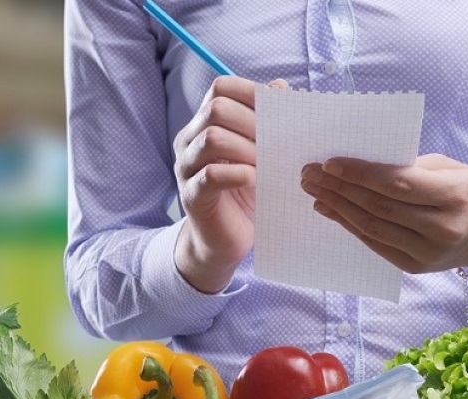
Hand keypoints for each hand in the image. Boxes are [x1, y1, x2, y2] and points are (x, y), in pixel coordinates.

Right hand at [173, 76, 287, 292]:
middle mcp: (190, 141)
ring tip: (265, 164)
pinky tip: (254, 180)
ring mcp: (187, 169)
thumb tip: (280, 87)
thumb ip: (266, 122)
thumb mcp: (260, 155)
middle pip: (216, 108)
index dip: (250, 92)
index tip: (278, 108)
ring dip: (246, 148)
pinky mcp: (192, 196)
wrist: (225, 241)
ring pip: (212, 138)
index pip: (220, 89)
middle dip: (252, 121)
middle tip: (275, 142)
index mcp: (205, 125)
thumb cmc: (246, 195)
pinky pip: (210, 176)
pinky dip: (237, 174)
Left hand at [300, 154, 467, 274]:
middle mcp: (442, 228)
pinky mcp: (416, 267)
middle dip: (340, 189)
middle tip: (311, 174)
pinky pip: (375, 244)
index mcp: (454, 195)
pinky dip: (350, 226)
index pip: (398, 184)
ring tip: (314, 190)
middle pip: (380, 207)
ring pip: (373, 228)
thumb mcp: (449, 168)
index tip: (331, 163)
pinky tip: (330, 210)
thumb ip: (409, 167)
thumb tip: (360, 164)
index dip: (361, 174)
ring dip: (338, 208)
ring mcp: (428, 252)